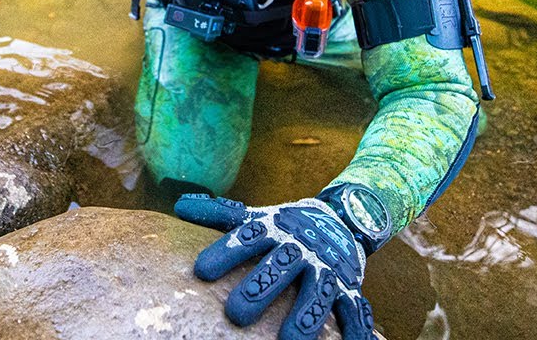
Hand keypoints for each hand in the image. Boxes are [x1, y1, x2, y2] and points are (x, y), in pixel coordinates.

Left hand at [175, 194, 375, 339]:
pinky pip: (356, 309)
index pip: (247, 237)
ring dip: (305, 316)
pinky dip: (358, 329)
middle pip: (279, 267)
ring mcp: (326, 268)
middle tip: (235, 314)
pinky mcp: (348, 287)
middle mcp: (300, 248)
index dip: (225, 252)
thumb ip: (220, 214)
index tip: (201, 271)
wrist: (343, 219)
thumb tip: (178, 208)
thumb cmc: (286, 228)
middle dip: (260, 289)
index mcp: (274, 230)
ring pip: (317, 292)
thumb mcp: (256, 218)